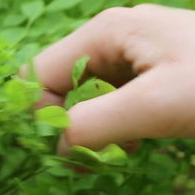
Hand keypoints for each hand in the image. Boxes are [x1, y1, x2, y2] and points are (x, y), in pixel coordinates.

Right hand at [31, 4, 194, 152]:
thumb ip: (93, 124)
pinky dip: (112, 125)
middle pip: (61, 83)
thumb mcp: (154, 106)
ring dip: (88, 128)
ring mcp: (133, 53)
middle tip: (81, 161)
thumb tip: (57, 147)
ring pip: (85, 94)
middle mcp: (112, 37)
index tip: (57, 152)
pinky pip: (112, 99)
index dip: (40, 113)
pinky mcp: (151, 71)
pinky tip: (130, 145)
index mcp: (104, 33)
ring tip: (107, 157)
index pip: (41, 73)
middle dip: (64, 123)